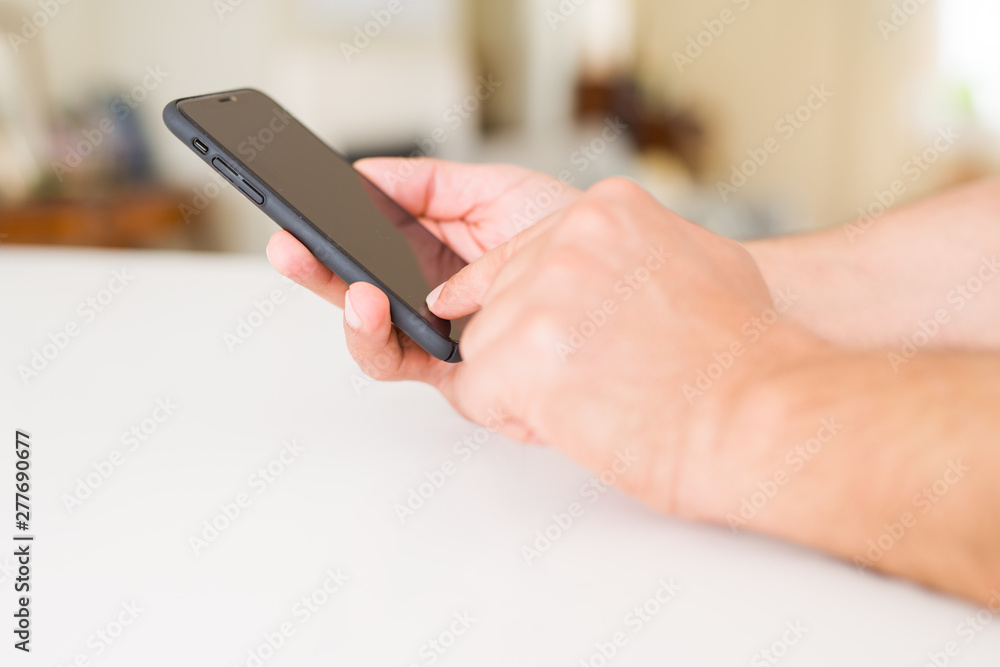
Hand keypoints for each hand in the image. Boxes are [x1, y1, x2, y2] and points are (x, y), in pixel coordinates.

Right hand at [266, 157, 580, 434]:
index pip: (370, 240)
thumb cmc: (575, 240)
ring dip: (345, 305)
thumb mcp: (498, 191)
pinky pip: (399, 361)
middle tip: (288, 244)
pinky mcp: (454, 376)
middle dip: (317, 266)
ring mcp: (440, 336)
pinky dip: (376, 335)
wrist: (625, 286)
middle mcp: (432, 293)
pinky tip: (373, 304)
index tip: (302, 206)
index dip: (333, 228)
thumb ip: (429, 183)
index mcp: (438, 248)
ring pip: (371, 330)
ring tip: (347, 283)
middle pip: (358, 285)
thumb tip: (366, 173)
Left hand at [426, 177, 822, 514]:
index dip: (525, 301)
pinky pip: (473, 391)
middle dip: (528, 348)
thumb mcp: (701, 264)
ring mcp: (542, 295)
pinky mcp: (520, 355)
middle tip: (585, 380)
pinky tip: (560, 421)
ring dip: (518, 385)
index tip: (527, 323)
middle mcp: (569, 241)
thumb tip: (605, 275)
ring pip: (483, 346)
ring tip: (590, 404)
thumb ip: (636, 256)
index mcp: (607, 212)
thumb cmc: (744, 361)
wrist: (763, 416)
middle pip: (499, 299)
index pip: (522, 250)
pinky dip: (505, 416)